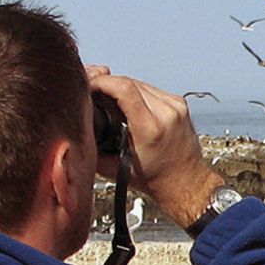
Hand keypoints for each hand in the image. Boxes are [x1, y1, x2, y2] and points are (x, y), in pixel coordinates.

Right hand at [87, 70, 225, 228]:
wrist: (185, 182)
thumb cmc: (155, 179)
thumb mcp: (116, 168)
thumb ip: (94, 147)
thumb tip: (78, 127)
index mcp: (151, 129)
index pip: (124, 88)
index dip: (102, 82)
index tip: (89, 86)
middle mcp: (166, 113)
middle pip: (130, 82)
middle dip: (108, 84)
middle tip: (94, 93)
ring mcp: (176, 106)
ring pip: (140, 82)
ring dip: (121, 87)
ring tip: (109, 99)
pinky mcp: (179, 103)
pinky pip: (151, 89)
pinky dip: (136, 93)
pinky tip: (128, 103)